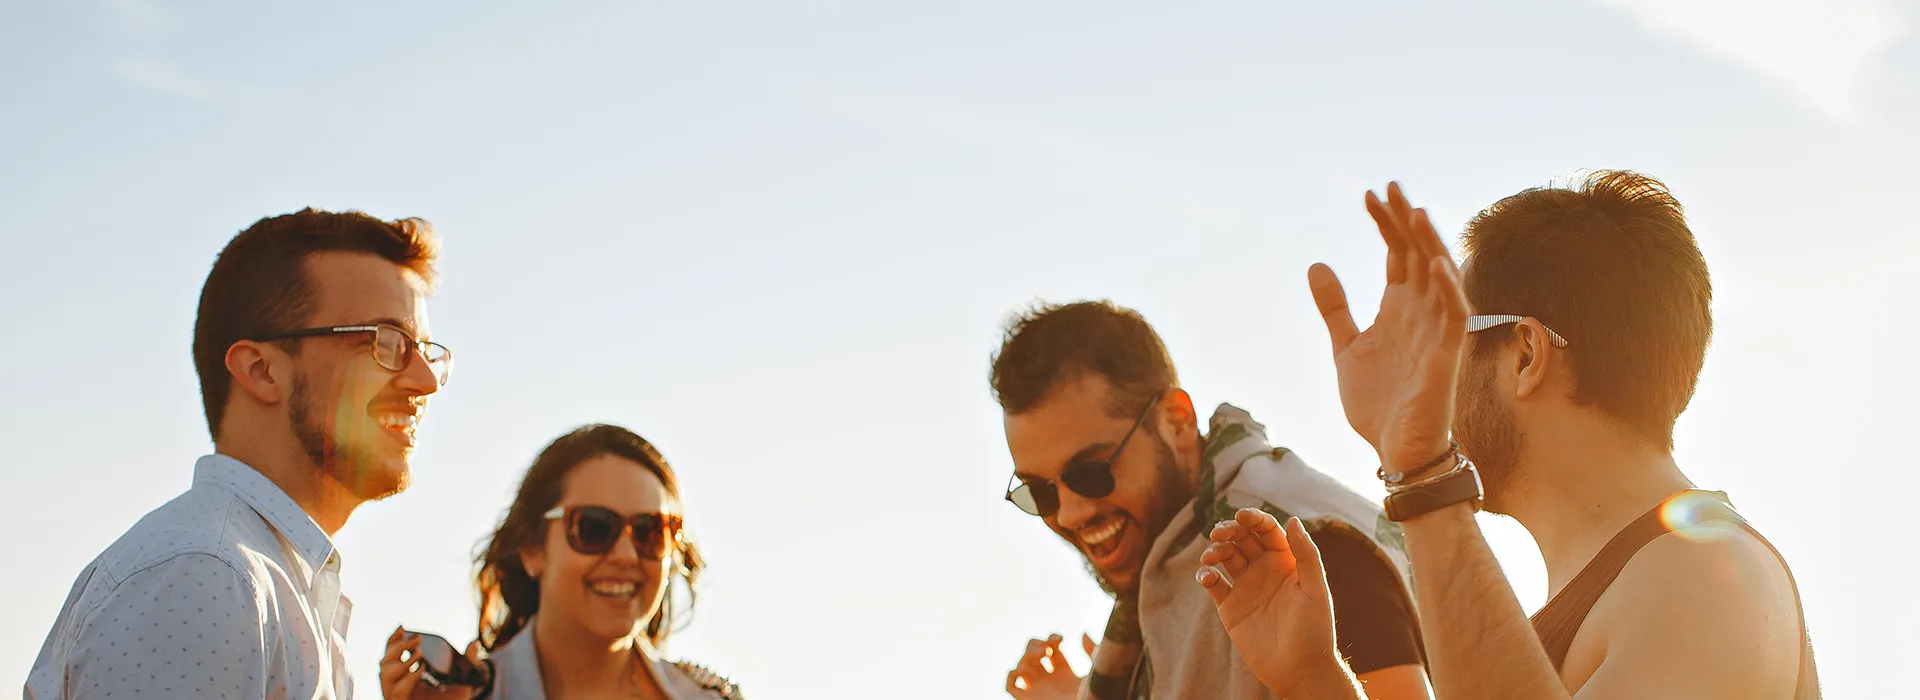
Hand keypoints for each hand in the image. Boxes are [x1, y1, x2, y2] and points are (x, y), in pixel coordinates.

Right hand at [379, 626, 483, 699]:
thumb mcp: (462, 681)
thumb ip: (467, 663)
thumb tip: (473, 643)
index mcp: (407, 676)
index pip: (392, 654)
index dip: (393, 640)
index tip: (402, 626)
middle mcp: (398, 685)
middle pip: (383, 662)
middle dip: (397, 647)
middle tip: (417, 639)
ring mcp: (396, 696)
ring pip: (383, 675)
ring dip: (400, 661)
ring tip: (419, 653)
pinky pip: (395, 692)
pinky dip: (407, 679)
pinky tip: (421, 670)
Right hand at [1005, 633, 1095, 699]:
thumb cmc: (1095, 694)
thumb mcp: (1097, 669)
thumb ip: (1091, 650)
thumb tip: (1083, 633)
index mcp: (1064, 673)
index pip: (1050, 649)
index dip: (1051, 639)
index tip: (1060, 639)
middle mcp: (1048, 680)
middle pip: (1031, 654)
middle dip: (1036, 645)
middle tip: (1049, 649)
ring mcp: (1037, 689)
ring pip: (1021, 665)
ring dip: (1028, 654)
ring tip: (1046, 654)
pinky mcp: (1028, 699)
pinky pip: (1010, 685)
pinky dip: (1013, 674)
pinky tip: (1028, 669)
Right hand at [1198, 509, 1346, 696]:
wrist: (1299, 670)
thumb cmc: (1315, 630)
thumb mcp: (1316, 589)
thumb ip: (1307, 554)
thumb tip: (1293, 519)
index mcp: (1286, 562)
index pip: (1267, 531)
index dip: (1254, 519)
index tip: (1241, 516)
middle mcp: (1265, 570)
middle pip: (1242, 538)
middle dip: (1229, 530)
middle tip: (1219, 533)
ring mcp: (1246, 587)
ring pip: (1225, 557)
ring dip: (1215, 550)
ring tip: (1211, 556)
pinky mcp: (1230, 607)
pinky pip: (1213, 584)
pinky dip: (1205, 576)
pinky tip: (1207, 577)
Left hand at [1312, 182, 1469, 471]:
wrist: (1396, 451)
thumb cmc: (1379, 403)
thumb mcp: (1346, 348)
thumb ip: (1335, 308)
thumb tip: (1317, 264)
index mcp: (1399, 308)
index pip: (1397, 254)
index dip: (1385, 224)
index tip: (1368, 195)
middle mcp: (1421, 312)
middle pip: (1418, 255)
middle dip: (1405, 221)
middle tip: (1389, 187)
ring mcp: (1436, 332)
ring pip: (1439, 278)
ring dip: (1428, 245)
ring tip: (1413, 212)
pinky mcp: (1447, 357)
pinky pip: (1455, 317)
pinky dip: (1449, 290)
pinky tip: (1436, 264)